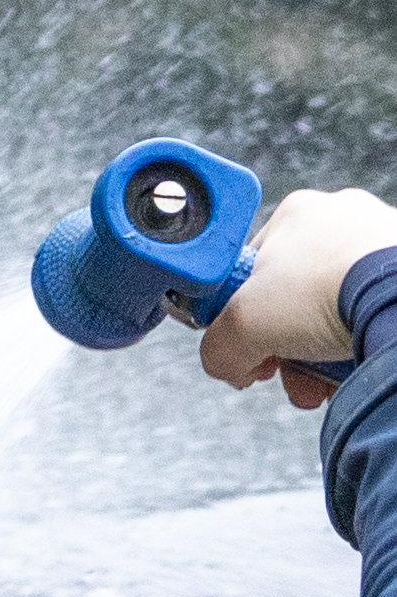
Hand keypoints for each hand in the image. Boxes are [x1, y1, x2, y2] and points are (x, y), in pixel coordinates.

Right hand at [205, 188, 396, 411]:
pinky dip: (365, 340)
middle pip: (297, 297)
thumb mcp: (240, 326)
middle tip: (289, 375)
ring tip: (326, 382)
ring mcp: (385, 241)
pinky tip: (359, 363)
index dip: (244, 318)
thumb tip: (226, 364)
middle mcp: (343, 218)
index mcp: (295, 214)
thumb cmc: (327, 293)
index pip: (251, 272)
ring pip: (339, 308)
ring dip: (325, 353)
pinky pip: (376, 311)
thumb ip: (218, 346)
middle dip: (288, 347)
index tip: (250, 348)